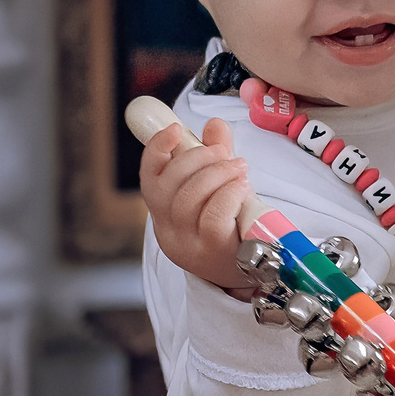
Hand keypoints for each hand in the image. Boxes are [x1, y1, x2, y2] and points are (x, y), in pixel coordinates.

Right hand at [138, 116, 255, 291]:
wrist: (245, 270)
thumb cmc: (228, 225)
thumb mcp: (218, 188)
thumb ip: (215, 156)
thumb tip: (214, 125)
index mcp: (163, 210)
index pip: (149, 176)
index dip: (157, 149)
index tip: (175, 128)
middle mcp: (168, 228)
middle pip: (170, 185)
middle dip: (197, 159)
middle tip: (223, 151)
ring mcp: (187, 242)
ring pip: (189, 199)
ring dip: (217, 174)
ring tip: (240, 167)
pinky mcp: (210, 251)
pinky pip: (213, 216)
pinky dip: (228, 193)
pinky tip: (242, 186)